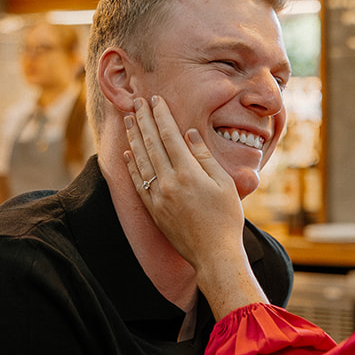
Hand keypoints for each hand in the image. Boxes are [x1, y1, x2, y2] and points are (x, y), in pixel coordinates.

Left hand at [124, 94, 266, 316]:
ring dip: (134, 138)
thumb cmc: (226, 220)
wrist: (214, 255)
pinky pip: (138, 182)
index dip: (161, 116)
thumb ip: (204, 157)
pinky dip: (132, 166)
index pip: (170, 136)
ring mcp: (158, 197)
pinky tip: (129, 153)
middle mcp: (168, 183)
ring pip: (141, 160)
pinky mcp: (154, 210)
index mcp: (188, 174)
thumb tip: (188, 134)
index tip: (155, 100)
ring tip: (128, 120)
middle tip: (136, 102)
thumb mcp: (224, 184)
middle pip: (152, 144)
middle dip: (143, 120)